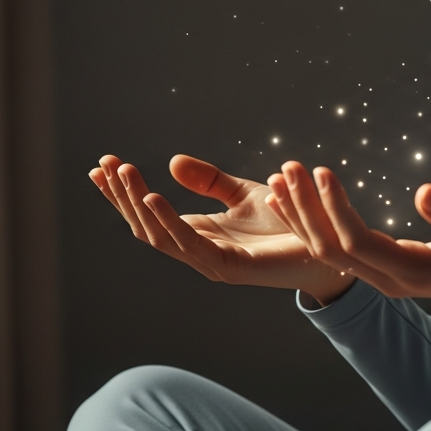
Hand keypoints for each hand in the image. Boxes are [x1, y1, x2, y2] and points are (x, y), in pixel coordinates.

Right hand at [89, 154, 353, 303]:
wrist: (327, 247)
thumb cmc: (287, 224)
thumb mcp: (243, 194)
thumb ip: (209, 181)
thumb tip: (172, 162)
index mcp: (198, 235)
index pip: (148, 216)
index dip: (123, 193)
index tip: (103, 165)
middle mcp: (198, 252)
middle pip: (146, 227)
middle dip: (122, 197)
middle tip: (104, 165)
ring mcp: (210, 263)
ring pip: (160, 236)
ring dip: (138, 204)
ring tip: (123, 174)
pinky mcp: (228, 267)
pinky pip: (188, 243)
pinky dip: (168, 220)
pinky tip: (152, 197)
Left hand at [265, 161, 430, 315]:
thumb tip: (422, 192)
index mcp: (413, 273)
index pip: (357, 242)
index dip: (335, 208)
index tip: (323, 171)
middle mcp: (389, 280)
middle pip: (331, 248)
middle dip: (306, 208)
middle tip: (288, 167)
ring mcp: (382, 278)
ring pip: (327, 251)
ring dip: (301, 215)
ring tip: (280, 179)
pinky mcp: (380, 269)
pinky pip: (335, 250)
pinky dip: (310, 224)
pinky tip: (291, 202)